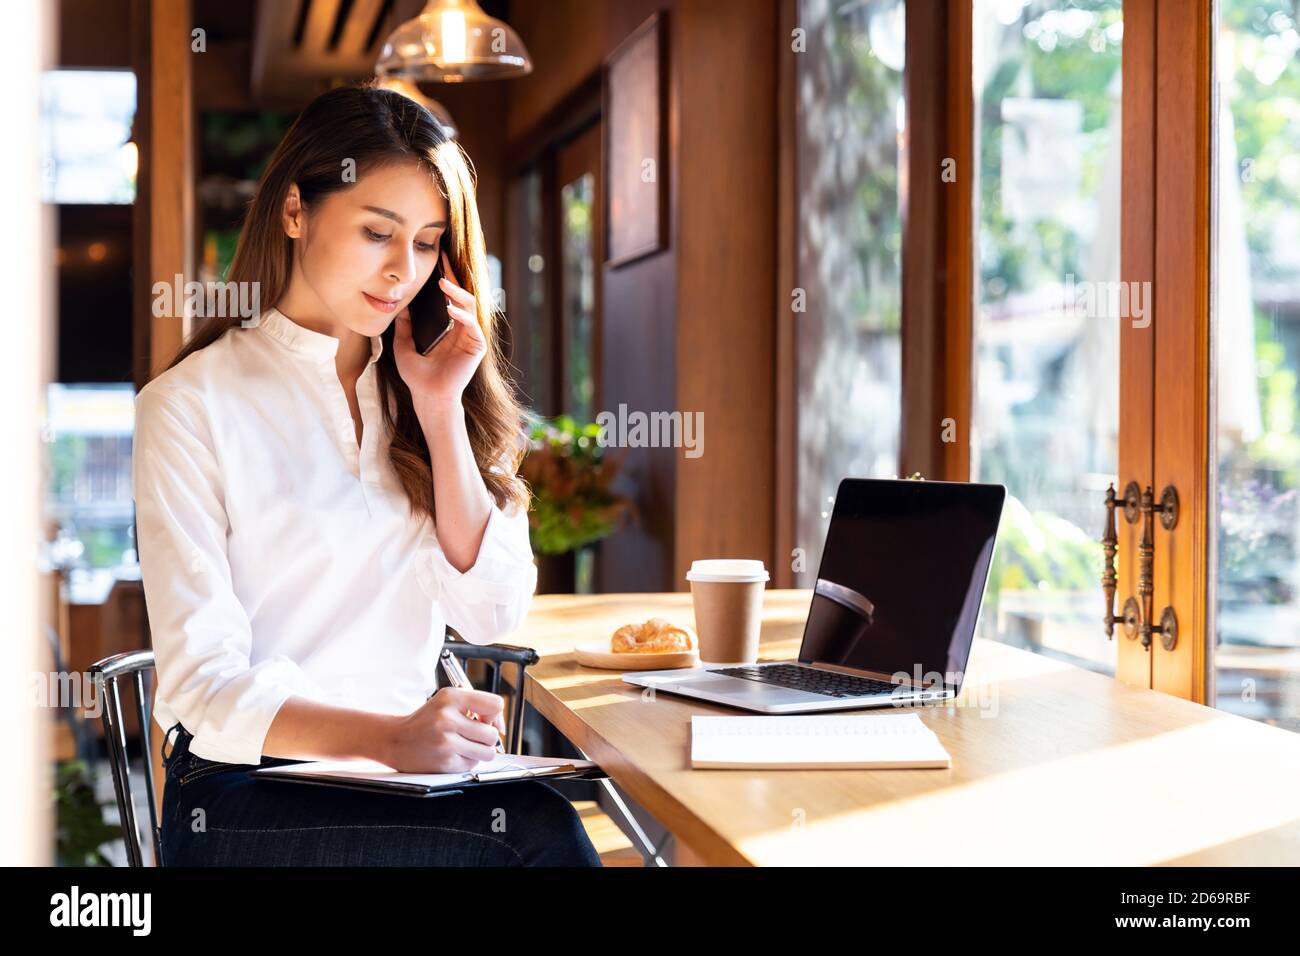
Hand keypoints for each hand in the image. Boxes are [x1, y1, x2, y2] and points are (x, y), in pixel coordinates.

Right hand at [383, 686, 505, 772]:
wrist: (395, 740)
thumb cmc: (427, 720)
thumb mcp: (447, 701)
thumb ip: (476, 705)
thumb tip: (500, 726)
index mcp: (451, 698)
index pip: (495, 704)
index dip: (496, 715)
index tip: (486, 720)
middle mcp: (447, 718)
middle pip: (492, 734)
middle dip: (487, 737)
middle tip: (472, 735)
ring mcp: (445, 742)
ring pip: (488, 752)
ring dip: (480, 751)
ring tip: (465, 745)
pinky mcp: (444, 763)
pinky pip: (473, 765)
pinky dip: (467, 761)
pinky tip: (452, 754)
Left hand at [393, 249, 487, 413]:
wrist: (427, 396)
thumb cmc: (417, 376)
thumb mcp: (404, 346)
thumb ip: (405, 327)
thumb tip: (400, 306)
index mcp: (449, 328)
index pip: (449, 298)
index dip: (445, 278)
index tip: (438, 259)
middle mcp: (462, 330)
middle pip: (461, 296)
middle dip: (453, 277)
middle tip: (443, 260)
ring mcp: (471, 337)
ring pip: (470, 306)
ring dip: (457, 292)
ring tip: (442, 283)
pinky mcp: (477, 346)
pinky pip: (472, 325)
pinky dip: (461, 315)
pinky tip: (450, 309)